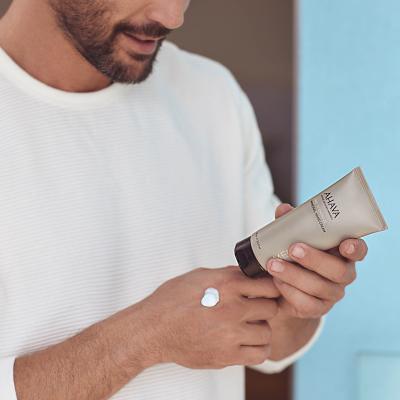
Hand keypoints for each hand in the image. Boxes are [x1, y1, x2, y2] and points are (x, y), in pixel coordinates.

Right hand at [138, 266, 279, 368]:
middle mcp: (232, 307)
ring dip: (260, 328)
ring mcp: (230, 333)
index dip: (270, 288)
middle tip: (253, 309)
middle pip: (271, 308)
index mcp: (226, 284)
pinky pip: (259, 354)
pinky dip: (257, 348)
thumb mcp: (200, 276)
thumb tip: (247, 275)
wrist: (153, 329)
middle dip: (264, 307)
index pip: (268, 285)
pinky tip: (247, 342)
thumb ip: (227, 275)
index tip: (266, 291)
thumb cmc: (172, 301)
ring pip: (267, 331)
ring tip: (247, 326)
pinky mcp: (227, 356)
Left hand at [266, 203, 367, 319]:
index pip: (358, 250)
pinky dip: (289, 291)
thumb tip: (283, 209)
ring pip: (319, 288)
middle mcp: (342, 274)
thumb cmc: (294, 255)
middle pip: (338, 270)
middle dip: (315, 259)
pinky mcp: (317, 309)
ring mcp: (332, 294)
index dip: (355, 248)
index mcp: (341, 253)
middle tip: (293, 249)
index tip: (346, 244)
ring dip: (294, 275)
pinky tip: (276, 282)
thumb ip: (291, 224)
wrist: (283, 288)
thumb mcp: (293, 238)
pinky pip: (307, 304)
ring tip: (273, 264)